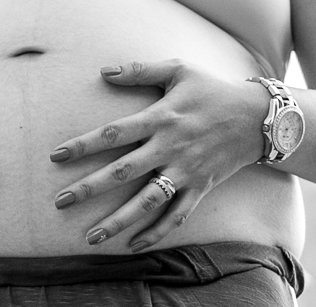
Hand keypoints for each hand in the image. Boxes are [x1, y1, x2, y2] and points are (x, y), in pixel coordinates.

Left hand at [49, 59, 267, 249]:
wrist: (258, 118)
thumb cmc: (212, 89)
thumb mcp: (178, 69)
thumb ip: (139, 70)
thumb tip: (103, 71)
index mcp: (160, 118)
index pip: (114, 133)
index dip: (84, 144)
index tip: (56, 155)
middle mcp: (170, 148)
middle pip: (124, 172)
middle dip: (90, 188)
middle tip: (60, 202)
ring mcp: (186, 171)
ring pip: (148, 201)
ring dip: (119, 221)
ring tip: (91, 237)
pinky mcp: (201, 187)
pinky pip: (177, 215)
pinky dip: (157, 232)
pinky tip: (133, 245)